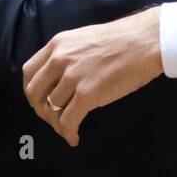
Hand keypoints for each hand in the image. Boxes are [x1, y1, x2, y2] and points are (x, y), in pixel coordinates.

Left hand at [23, 7, 163, 146]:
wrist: (146, 41)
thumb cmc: (124, 39)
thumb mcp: (85, 39)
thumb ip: (69, 55)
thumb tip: (61, 77)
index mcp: (58, 44)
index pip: (29, 72)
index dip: (33, 90)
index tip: (41, 100)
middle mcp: (59, 60)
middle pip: (35, 93)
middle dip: (41, 110)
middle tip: (53, 118)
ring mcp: (72, 77)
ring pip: (52, 109)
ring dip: (57, 123)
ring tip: (68, 128)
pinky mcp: (87, 94)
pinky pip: (68, 121)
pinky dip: (68, 133)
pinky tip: (75, 137)